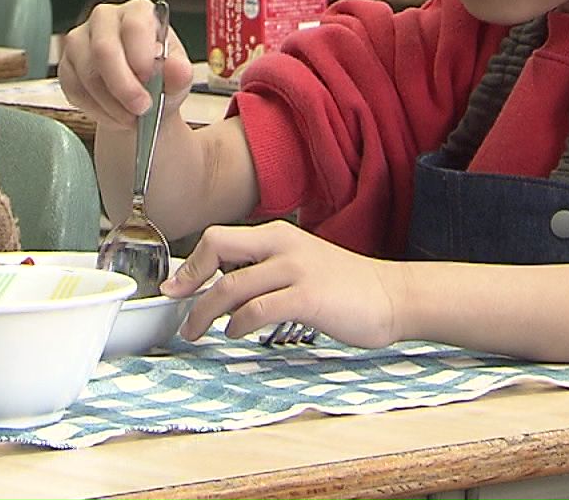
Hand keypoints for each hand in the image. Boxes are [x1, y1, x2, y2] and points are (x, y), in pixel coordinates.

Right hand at [57, 0, 192, 131]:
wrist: (142, 100)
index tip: (150, 80)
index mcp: (138, 11)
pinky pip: (74, 88)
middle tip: (140, 109)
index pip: (134, 25)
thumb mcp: (178, 79)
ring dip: (110, 103)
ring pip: (86, 72)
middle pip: (103, 48)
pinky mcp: (66, 64)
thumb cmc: (161, 81)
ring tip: (131, 117)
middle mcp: (105, 18)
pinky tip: (114, 114)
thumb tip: (178, 69)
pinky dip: (96, 109)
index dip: (140, 56)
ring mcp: (80, 39)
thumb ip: (180, 73)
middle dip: (122, 86)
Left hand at [166, 220, 405, 348]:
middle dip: (189, 279)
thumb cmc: (345, 287)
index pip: (218, 237)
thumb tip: (221, 286)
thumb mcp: (299, 264)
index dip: (191, 263)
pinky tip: (236, 333)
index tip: (176, 286)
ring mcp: (294, 269)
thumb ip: (263, 269)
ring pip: (230, 285)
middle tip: (178, 305)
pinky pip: (256, 309)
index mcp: (276, 235)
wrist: (393, 296)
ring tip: (199, 330)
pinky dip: (237, 325)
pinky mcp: (307, 297)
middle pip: (216, 247)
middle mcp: (282, 245)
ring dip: (206, 312)